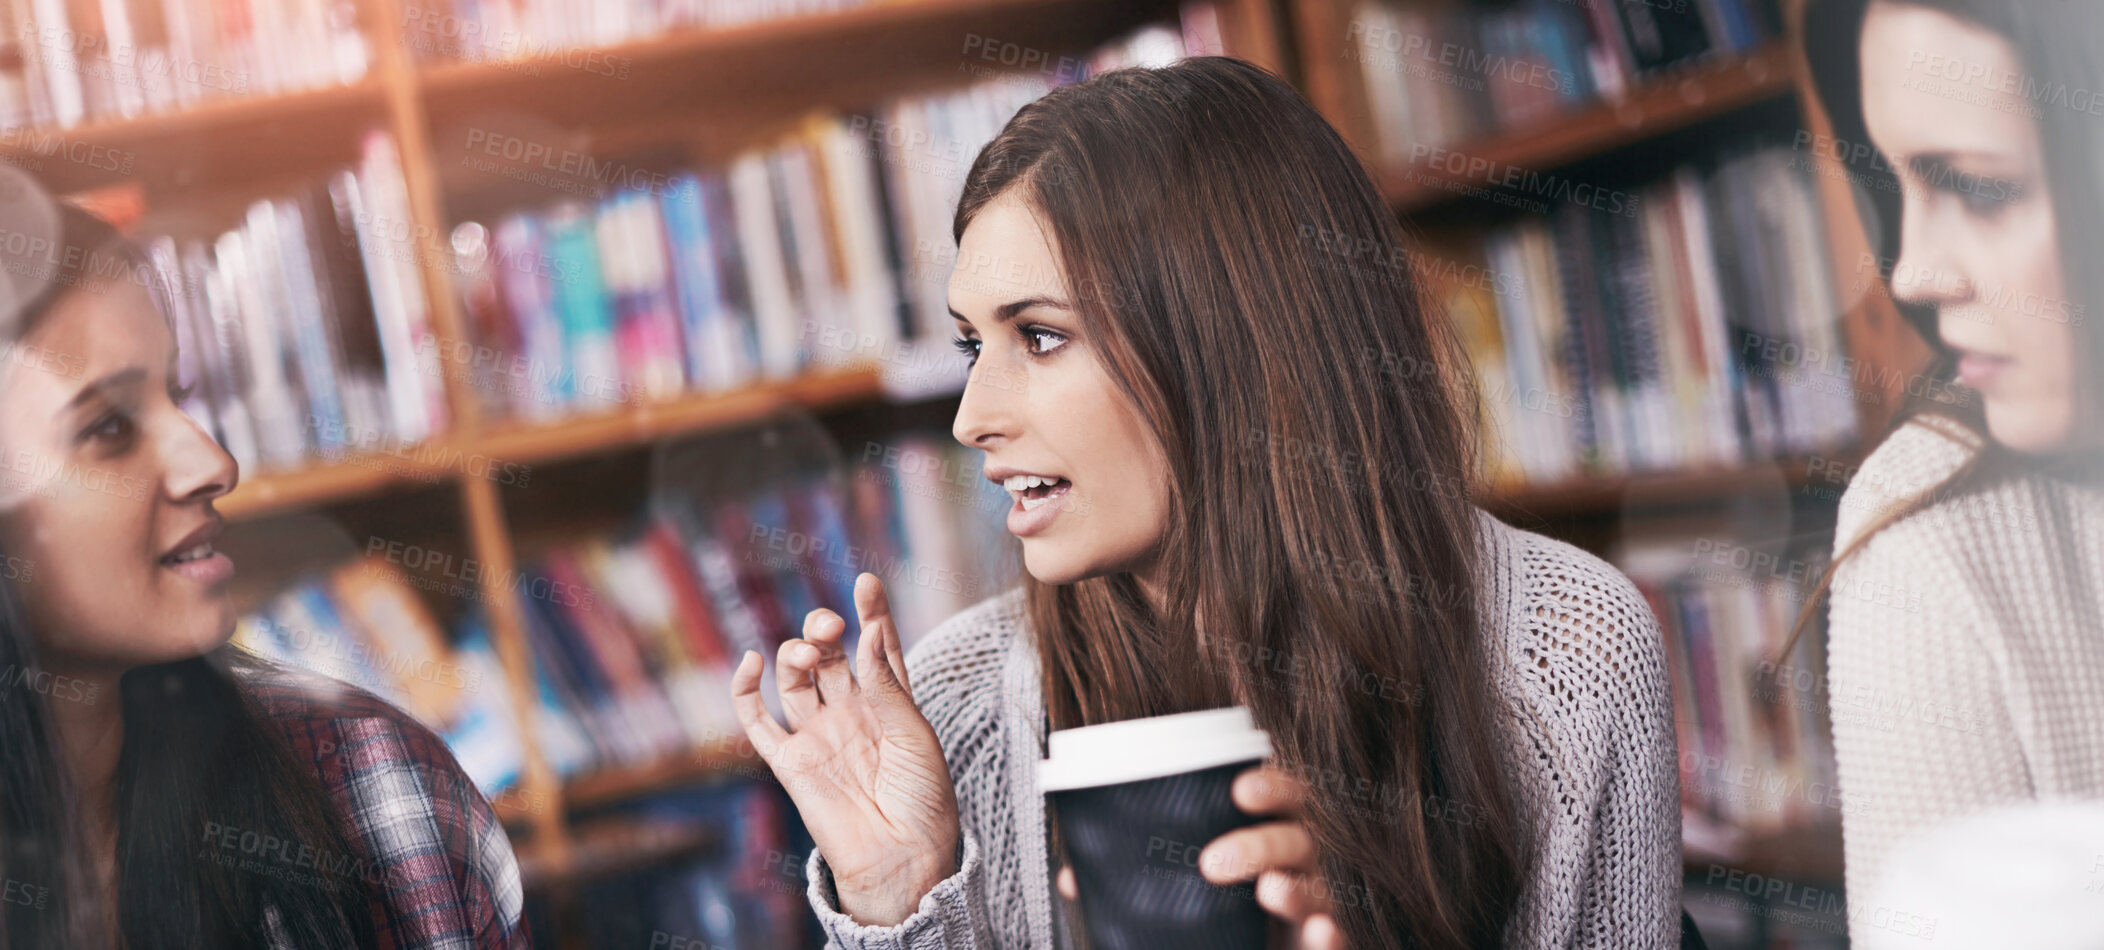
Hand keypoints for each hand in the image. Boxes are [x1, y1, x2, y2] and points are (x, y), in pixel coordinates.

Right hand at [730, 573, 960, 925]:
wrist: (902, 858)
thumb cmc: (923, 800)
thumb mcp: (915, 735)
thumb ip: (887, 686)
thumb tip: (867, 634)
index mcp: (890, 702)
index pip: (877, 645)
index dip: (872, 612)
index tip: (867, 582)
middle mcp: (852, 712)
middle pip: (829, 656)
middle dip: (824, 631)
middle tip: (829, 628)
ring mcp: (819, 734)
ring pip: (796, 679)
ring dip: (795, 655)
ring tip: (806, 652)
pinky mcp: (790, 762)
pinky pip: (758, 721)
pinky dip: (746, 691)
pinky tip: (752, 661)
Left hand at [1055, 764, 1345, 949]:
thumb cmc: (1215, 921)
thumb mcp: (1177, 897)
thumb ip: (1136, 884)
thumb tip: (1072, 877)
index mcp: (1267, 840)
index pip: (1281, 799)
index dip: (1270, 786)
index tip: (1239, 788)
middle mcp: (1297, 869)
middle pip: (1296, 840)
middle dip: (1260, 844)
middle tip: (1213, 863)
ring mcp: (1313, 910)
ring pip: (1318, 890)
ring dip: (1296, 889)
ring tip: (1269, 892)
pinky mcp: (1320, 946)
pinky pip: (1336, 941)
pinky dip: (1331, 937)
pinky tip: (1319, 933)